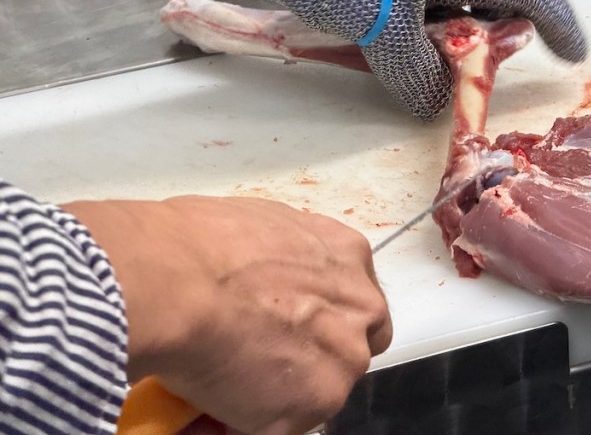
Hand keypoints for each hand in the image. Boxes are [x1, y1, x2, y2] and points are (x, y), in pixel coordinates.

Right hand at [66, 195, 391, 434]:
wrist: (178, 285)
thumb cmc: (199, 243)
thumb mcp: (262, 225)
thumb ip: (286, 258)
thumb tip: (264, 275)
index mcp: (349, 255)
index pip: (353, 297)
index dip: (323, 316)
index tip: (294, 325)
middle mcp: (361, 308)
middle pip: (352, 344)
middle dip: (317, 356)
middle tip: (267, 358)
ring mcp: (342, 360)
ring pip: (322, 389)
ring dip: (285, 391)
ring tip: (230, 380)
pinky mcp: (314, 404)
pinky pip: (283, 422)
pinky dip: (252, 419)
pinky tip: (218, 398)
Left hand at [162, 0, 587, 120]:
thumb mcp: (378, 21)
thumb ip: (411, 68)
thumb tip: (432, 102)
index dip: (555, 24)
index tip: (572, 55)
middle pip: (491, 3)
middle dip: (491, 44)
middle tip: (478, 78)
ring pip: (450, 8)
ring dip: (447, 44)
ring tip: (431, 75)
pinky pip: (417, 6)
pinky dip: (416, 35)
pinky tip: (394, 58)